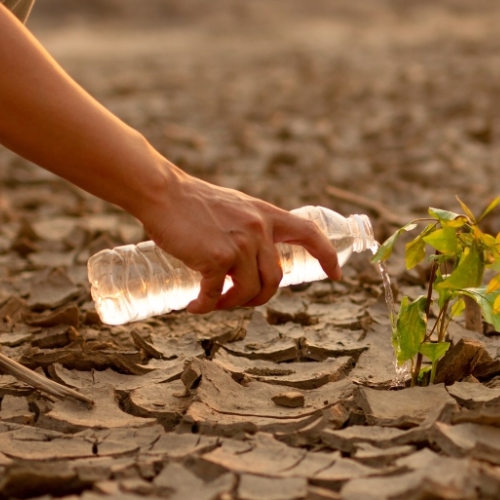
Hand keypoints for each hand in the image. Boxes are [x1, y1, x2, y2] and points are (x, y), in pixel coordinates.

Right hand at [134, 170, 342, 313]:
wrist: (163, 193)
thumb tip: (254, 256)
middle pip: (275, 278)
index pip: (308, 233)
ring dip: (232, 304)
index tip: (335, 274)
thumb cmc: (193, 202)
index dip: (326, 254)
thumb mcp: (235, 207)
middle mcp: (258, 229)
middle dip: (259, 298)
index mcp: (266, 215)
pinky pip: (215, 293)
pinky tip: (194, 307)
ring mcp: (239, 244)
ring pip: (248, 291)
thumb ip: (250, 227)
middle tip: (236, 300)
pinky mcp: (215, 257)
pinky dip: (204, 306)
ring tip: (214, 303)